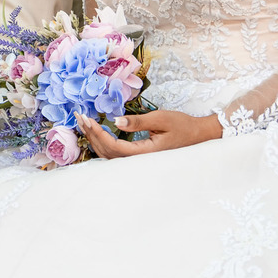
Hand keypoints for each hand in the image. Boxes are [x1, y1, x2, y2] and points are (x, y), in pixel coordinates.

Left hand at [75, 110, 221, 158]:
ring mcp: (139, 160)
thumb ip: (138, 122)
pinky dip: (102, 142)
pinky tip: (96, 132)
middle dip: (91, 134)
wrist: (198, 135)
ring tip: (84, 123)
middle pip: (107, 152)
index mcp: (145, 153)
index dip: (97, 133)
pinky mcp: (139, 156)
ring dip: (95, 139)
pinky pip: (115, 154)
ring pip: (109, 155)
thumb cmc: (182, 125)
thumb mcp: (161, 119)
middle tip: (79, 117)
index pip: (113, 146)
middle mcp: (140, 160)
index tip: (86, 118)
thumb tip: (115, 121)